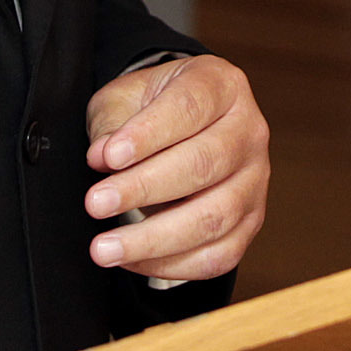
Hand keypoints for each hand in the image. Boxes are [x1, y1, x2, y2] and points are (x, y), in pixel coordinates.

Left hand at [82, 56, 269, 281]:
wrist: (184, 126)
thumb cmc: (153, 109)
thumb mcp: (125, 98)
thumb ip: (113, 124)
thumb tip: (102, 157)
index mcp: (221, 86)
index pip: (189, 108)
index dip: (148, 134)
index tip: (108, 157)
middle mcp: (249, 131)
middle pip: (204, 164)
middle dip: (144, 189)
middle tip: (96, 203)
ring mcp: (255, 180)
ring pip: (214, 217)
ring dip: (154, 239)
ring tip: (105, 248)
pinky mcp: (250, 221)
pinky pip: (219, 255)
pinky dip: (172, 265)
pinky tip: (132, 260)